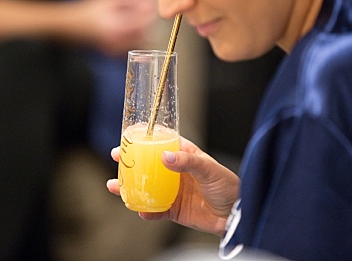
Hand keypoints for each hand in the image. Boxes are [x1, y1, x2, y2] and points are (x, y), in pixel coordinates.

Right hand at [72, 0, 155, 54]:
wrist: (73, 25)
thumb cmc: (91, 8)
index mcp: (117, 26)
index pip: (146, 22)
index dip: (151, 12)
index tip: (150, 4)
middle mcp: (118, 42)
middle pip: (147, 34)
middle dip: (148, 22)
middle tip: (143, 11)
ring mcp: (117, 50)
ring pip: (142, 42)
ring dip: (143, 30)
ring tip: (134, 19)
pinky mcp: (115, 54)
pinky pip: (133, 47)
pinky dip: (135, 38)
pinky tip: (126, 29)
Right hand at [106, 135, 240, 234]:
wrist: (235, 215)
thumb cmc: (228, 186)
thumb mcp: (209, 169)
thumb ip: (187, 162)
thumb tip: (165, 156)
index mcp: (185, 156)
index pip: (161, 143)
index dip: (144, 140)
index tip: (128, 137)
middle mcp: (176, 172)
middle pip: (148, 165)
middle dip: (131, 162)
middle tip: (116, 158)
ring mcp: (173, 191)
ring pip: (147, 187)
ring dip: (130, 187)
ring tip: (115, 186)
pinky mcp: (174, 210)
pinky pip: (155, 210)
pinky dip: (146, 211)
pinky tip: (140, 210)